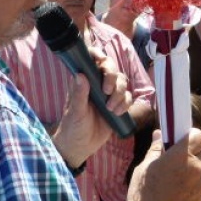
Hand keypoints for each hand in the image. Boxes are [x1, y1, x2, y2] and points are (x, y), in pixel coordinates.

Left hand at [50, 49, 132, 167]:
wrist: (81, 146)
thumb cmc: (73, 127)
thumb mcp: (75, 112)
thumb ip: (79, 94)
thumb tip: (81, 75)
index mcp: (84, 81)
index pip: (91, 60)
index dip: (98, 54)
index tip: (101, 59)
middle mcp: (97, 84)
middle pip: (111, 68)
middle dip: (113, 77)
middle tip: (107, 91)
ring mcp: (108, 94)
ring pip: (122, 82)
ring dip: (119, 93)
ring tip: (110, 108)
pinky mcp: (117, 105)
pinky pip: (127, 97)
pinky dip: (125, 103)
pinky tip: (116, 113)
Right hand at [106, 128, 200, 200]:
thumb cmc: (143, 195)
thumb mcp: (145, 167)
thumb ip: (156, 149)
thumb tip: (160, 135)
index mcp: (181, 156)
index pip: (199, 135)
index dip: (191, 135)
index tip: (181, 138)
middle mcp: (197, 167)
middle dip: (194, 148)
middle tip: (179, 154)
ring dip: (198, 163)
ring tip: (180, 171)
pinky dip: (199, 178)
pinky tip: (183, 185)